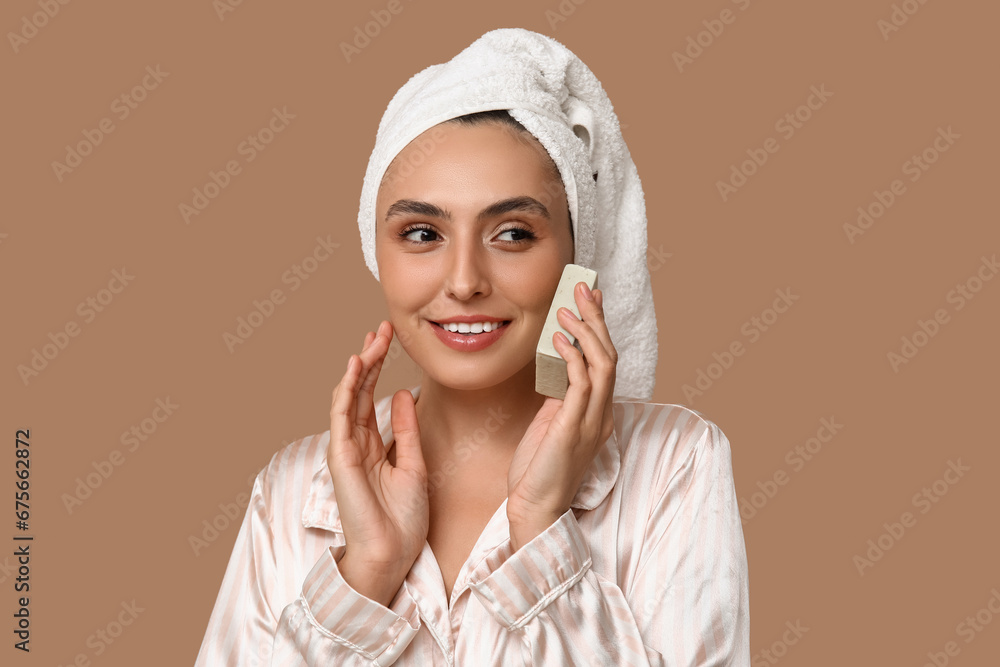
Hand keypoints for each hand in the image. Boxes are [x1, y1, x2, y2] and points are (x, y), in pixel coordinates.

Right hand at [328, 321, 428, 586]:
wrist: (393, 552)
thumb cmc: (403, 519)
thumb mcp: (414, 464)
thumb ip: (407, 429)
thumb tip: (406, 393)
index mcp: (372, 446)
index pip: (372, 397)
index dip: (379, 367)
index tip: (390, 339)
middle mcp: (355, 443)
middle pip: (359, 391)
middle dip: (370, 358)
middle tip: (382, 329)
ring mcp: (346, 449)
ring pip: (349, 397)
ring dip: (359, 366)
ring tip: (373, 339)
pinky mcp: (341, 456)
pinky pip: (342, 416)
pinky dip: (347, 389)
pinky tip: (355, 367)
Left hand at [506, 283, 617, 549]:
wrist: (534, 509)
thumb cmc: (537, 469)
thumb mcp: (550, 424)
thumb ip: (558, 396)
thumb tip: (556, 364)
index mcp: (598, 413)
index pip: (606, 361)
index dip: (599, 328)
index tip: (589, 299)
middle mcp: (601, 415)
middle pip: (610, 356)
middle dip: (596, 320)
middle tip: (583, 289)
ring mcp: (591, 423)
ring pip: (603, 365)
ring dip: (586, 332)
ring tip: (569, 308)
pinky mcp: (574, 430)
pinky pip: (581, 386)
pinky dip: (573, 358)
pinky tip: (558, 340)